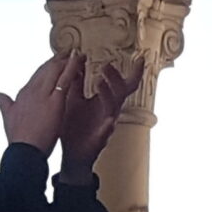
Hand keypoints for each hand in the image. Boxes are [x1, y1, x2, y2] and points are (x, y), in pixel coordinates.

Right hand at [0, 53, 73, 155]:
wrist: (24, 151)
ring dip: (67, 60)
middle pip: (46, 69)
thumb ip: (1, 102)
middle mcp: (32, 90)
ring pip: (56, 70)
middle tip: (69, 51)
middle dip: (57, 59)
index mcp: (22, 94)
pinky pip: (66, 78)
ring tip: (77, 53)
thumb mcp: (7, 117)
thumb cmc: (18, 139)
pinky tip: (80, 59)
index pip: (36, 75)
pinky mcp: (55, 100)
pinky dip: (73, 66)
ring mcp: (43, 93)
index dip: (46, 66)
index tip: (54, 60)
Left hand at [58, 52, 140, 173]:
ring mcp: (106, 124)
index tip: (139, 59)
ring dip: (108, 94)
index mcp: (105, 100)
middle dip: (116, 78)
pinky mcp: (100, 138)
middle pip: (121, 91)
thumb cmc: (74, 126)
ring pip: (113, 107)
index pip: (122, 84)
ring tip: (99, 82)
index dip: (133, 72)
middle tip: (106, 66)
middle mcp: (109, 110)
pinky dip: (107, 126)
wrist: (71, 152)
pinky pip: (106, 131)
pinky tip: (108, 121)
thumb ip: (77, 82)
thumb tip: (78, 63)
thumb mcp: (73, 100)